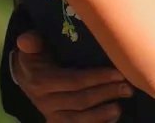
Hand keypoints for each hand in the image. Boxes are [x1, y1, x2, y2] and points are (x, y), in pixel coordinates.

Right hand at [12, 30, 132, 121]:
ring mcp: (51, 115)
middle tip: (128, 87)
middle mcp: (45, 102)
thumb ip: (31, 42)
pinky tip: (112, 118)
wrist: (26, 77)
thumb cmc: (37, 57)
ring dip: (102, 113)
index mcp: (41, 81)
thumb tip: (26, 39)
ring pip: (79, 118)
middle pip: (80, 100)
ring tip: (120, 106)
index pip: (74, 81)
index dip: (97, 78)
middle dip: (106, 93)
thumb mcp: (32, 47)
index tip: (119, 73)